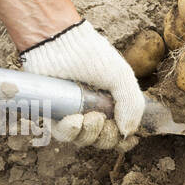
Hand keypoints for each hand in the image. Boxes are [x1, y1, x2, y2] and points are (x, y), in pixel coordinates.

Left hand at [20, 20, 144, 151]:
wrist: (59, 43)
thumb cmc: (93, 56)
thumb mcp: (122, 77)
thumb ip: (132, 105)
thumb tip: (128, 133)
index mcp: (111, 104)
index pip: (120, 133)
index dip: (124, 141)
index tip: (127, 140)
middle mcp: (92, 111)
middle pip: (102, 140)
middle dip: (105, 137)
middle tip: (99, 118)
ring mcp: (71, 113)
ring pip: (82, 140)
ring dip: (88, 135)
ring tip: (87, 118)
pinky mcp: (52, 112)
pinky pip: (61, 134)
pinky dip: (69, 132)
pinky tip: (73, 120)